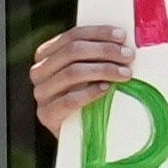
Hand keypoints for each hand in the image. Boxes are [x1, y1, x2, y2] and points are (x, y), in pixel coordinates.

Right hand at [22, 24, 135, 139]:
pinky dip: (91, 92)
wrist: (74, 134)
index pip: (72, 36)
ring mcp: (41, 94)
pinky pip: (70, 100)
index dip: (98, 33)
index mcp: (45, 55)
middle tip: (128, 55)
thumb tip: (122, 40)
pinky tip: (107, 89)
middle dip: (104, 50)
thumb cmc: (85, 96)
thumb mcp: (86, 71)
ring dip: (103, 70)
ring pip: (72, 72)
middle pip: (72, 52)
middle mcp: (39, 71)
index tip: (122, 36)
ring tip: (125, 73)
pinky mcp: (46, 114)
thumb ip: (94, 55)